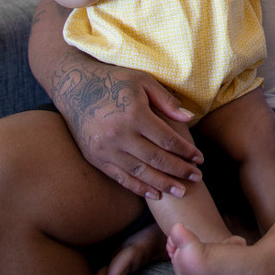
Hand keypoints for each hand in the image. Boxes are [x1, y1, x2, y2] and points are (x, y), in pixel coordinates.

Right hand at [52, 59, 204, 199]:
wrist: (75, 87)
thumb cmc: (115, 80)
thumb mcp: (143, 81)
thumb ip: (166, 101)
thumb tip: (189, 119)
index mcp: (134, 114)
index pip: (167, 139)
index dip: (186, 151)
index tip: (200, 158)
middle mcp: (120, 135)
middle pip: (156, 159)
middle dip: (179, 170)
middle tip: (197, 178)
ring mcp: (106, 149)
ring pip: (140, 172)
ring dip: (162, 184)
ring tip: (181, 192)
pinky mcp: (95, 157)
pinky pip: (120, 177)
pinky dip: (138, 188)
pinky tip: (154, 194)